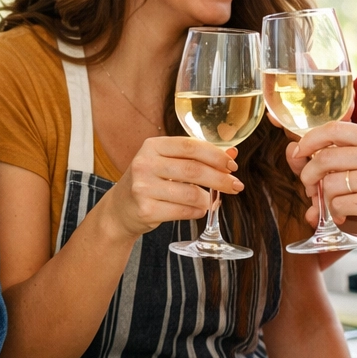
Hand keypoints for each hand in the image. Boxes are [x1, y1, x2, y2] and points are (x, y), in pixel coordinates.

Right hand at [102, 137, 243, 238]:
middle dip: (220, 179)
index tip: (232, 165)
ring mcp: (143, 188)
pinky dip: (197, 211)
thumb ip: (197, 157)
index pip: (190, 146)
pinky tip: (199, 210)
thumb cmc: (149, 182)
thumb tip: (232, 154)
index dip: (215, 155)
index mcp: (152, 146)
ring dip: (208, 199)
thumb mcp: (168, 163)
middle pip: (193, 170)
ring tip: (212, 201)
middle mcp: (144, 164)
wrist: (120, 210)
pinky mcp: (146, 210)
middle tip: (236, 186)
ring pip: (190, 193)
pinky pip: (183, 211)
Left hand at [291, 121, 356, 246]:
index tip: (298, 153)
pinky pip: (338, 204)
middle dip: (308, 176)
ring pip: (328, 183)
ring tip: (333, 206)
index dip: (309, 140)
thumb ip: (343, 154)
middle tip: (310, 188)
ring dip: (323, 199)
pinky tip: (343, 216)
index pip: (334, 128)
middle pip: (324, 157)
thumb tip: (293, 150)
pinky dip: (334, 213)